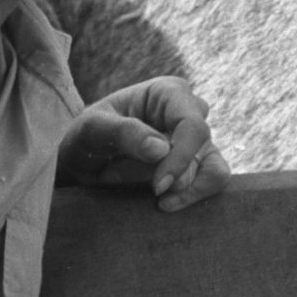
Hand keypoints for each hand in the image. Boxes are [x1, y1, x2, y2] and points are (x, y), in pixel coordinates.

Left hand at [58, 77, 230, 211]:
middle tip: (119, 177)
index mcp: (170, 92)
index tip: (158, 187)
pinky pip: (213, 181)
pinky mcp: (201, 162)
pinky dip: (192, 196)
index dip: (180, 158)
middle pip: (199, 149)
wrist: (83, 162)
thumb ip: (124, 134)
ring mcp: (199, 139)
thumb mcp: (92, 130)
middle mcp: (191, 112)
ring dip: (177, 187)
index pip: (192, 125)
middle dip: (161, 173)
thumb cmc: (86, 138)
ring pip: (213, 170)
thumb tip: (162, 150)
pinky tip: (164, 203)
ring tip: (145, 194)